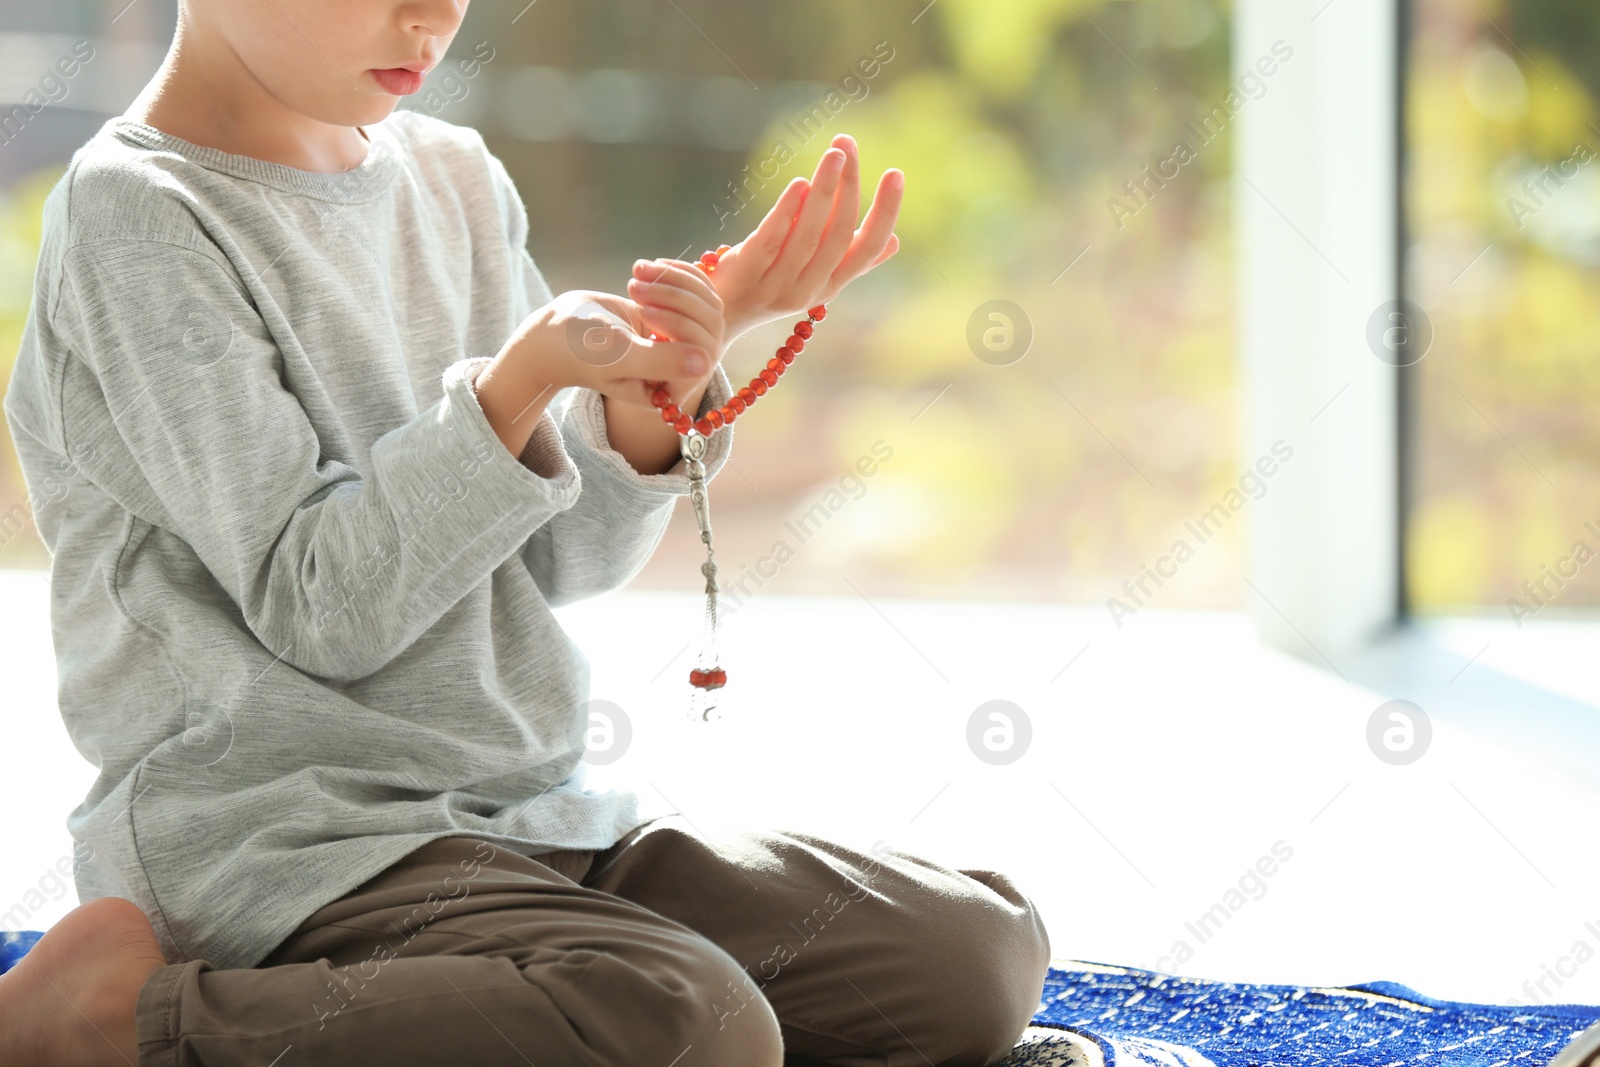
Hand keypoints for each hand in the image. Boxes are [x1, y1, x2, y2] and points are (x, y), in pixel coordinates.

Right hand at [521, 274, 721, 411]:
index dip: (681, 327)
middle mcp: (681, 369)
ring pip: (707, 304)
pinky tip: (643, 268)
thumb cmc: (581, 350)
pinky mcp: (676, 315)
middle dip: (676, 299)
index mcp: (670, 391)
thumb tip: (705, 364)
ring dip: (673, 282)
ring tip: (636, 275)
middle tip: (636, 287)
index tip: (645, 312)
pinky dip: (674, 272)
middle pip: (710, 326)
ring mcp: (681, 342)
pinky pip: (697, 289)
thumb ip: (659, 362)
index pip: (704, 355)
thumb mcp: (618, 356)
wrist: (559, 329)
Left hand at [638, 133, 902, 341]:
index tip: (895, 174)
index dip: (885, 212)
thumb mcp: (815, 275)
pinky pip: (771, 241)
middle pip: (838, 233)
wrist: (718, 316)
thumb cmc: (771, 284)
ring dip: (824, 191)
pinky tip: (798, 183)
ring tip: (833, 154)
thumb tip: (895, 242)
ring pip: (809, 235)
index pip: (868, 247)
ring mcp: (778, 285)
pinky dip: (786, 212)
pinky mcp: (748, 275)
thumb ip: (849, 258)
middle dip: (849, 186)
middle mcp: (810, 288)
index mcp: (832, 284)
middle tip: (848, 146)